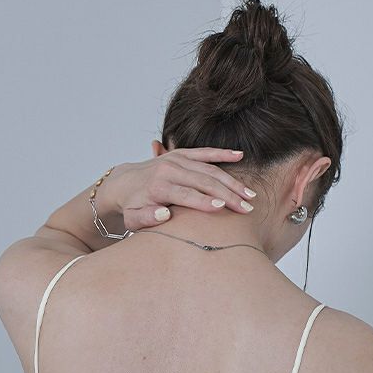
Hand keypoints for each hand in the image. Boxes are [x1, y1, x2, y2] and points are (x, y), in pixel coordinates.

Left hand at [106, 148, 256, 231]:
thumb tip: (164, 214)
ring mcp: (176, 159)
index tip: (223, 209)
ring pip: (209, 169)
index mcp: (158, 187)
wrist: (123, 183)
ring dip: (232, 182)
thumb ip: (146, 219)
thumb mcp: (133, 218)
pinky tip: (240, 155)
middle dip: (227, 195)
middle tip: (246, 208)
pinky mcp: (181, 154)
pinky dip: (223, 153)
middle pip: (204, 182)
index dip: (204, 202)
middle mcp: (168, 169)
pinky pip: (205, 153)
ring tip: (250, 195)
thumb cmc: (132, 206)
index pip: (186, 194)